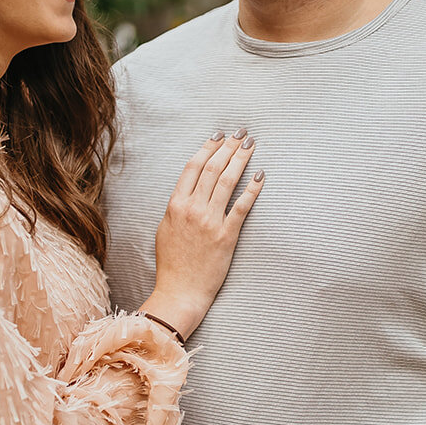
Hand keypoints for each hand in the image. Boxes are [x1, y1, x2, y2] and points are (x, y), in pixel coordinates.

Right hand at [141, 130, 263, 340]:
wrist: (180, 291)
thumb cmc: (172, 263)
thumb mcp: (165, 229)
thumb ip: (176, 207)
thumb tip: (188, 189)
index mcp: (175, 205)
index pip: (193, 167)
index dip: (207, 147)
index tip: (218, 135)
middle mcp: (192, 209)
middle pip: (212, 168)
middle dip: (228, 147)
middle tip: (240, 133)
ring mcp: (210, 222)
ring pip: (227, 181)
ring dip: (241, 159)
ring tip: (250, 145)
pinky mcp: (227, 236)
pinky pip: (242, 206)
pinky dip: (252, 189)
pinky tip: (260, 175)